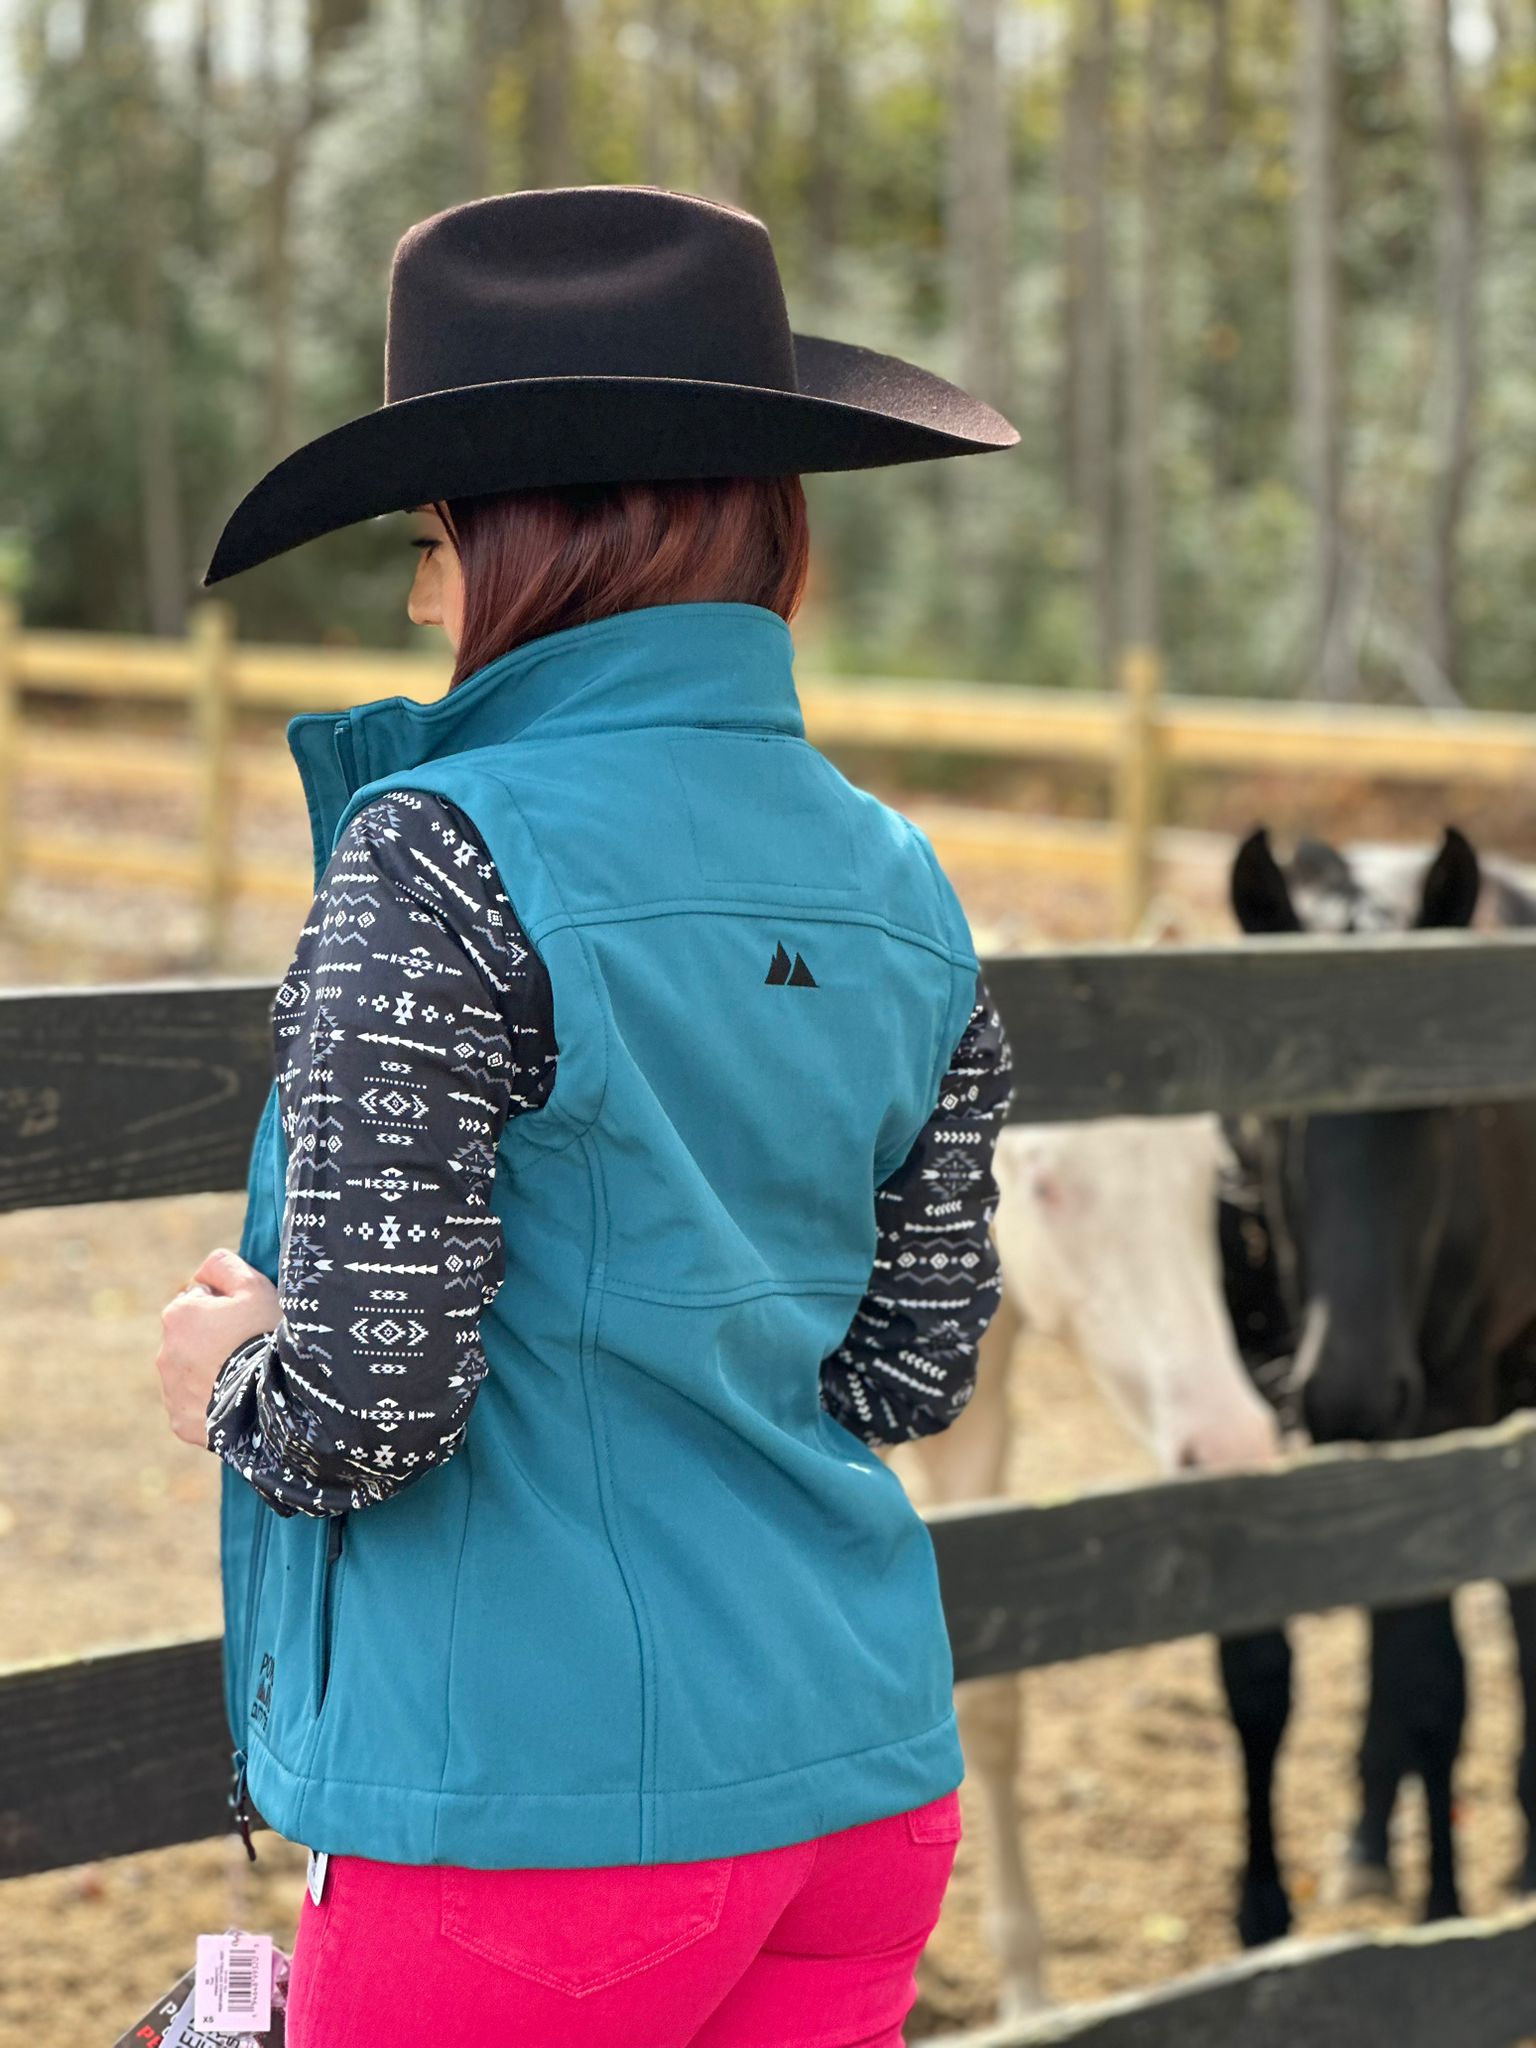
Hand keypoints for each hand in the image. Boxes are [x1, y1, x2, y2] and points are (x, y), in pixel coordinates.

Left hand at [155, 1247, 280, 1448]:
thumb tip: (202, 1271)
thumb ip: (223, 1265)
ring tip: (245, 1378)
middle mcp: (165, 1352)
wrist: (273, 1398)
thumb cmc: (264, 1336)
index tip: (249, 1320)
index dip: (228, 1307)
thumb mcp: (253, 1286)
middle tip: (249, 1349)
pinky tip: (237, 1401)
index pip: (200, 1300)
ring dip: (211, 1371)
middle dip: (214, 1340)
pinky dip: (211, 1403)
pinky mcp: (181, 1421)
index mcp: (179, 1315)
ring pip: (190, 1373)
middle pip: (193, 1338)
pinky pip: (194, 1407)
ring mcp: (171, 1391)